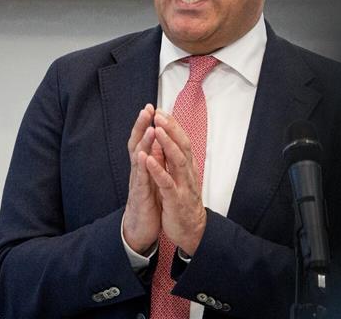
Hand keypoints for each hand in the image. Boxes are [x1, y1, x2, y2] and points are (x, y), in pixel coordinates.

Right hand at [122, 104, 162, 254]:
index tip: (152, 107)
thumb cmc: (147, 201)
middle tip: (146, 109)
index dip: (146, 124)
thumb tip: (155, 142)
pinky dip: (142, 167)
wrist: (140, 229)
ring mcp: (137, 182)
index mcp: (143, 165)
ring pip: (138, 158)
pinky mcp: (139, 196)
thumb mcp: (150, 177)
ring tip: (149, 127)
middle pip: (137, 143)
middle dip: (141, 126)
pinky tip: (143, 156)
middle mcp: (138, 170)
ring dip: (144, 142)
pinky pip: (140, 179)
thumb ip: (151, 160)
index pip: (143, 140)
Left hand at [145, 111, 206, 255]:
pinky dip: (158, 169)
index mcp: (187, 166)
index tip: (161, 110)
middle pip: (182, 145)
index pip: (182, 140)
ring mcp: (183, 185)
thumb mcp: (180, 177)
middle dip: (171, 128)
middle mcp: (188, 172)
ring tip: (156, 129)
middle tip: (159, 113)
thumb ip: (174, 159)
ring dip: (166, 143)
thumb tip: (167, 139)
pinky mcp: (175, 199)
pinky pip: (166, 182)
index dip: (172, 125)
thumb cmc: (183, 201)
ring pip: (177, 160)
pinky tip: (148, 159)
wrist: (192, 230)